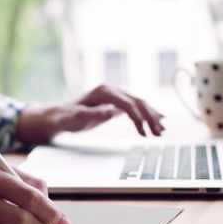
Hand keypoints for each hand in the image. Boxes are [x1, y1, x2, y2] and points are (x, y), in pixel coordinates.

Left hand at [16, 84, 164, 143]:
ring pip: (140, 104)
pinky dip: (148, 114)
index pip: (128, 104)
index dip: (138, 119)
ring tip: (162, 131)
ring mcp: (116, 95)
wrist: (60, 115)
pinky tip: (160, 120)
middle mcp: (112, 89)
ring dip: (153, 117)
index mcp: (104, 90)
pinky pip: (136, 107)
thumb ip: (93, 114)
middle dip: (151, 118)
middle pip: (138, 102)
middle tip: (159, 134)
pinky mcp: (117, 102)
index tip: (144, 134)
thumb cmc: (66, 117)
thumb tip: (111, 111)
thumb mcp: (76, 118)